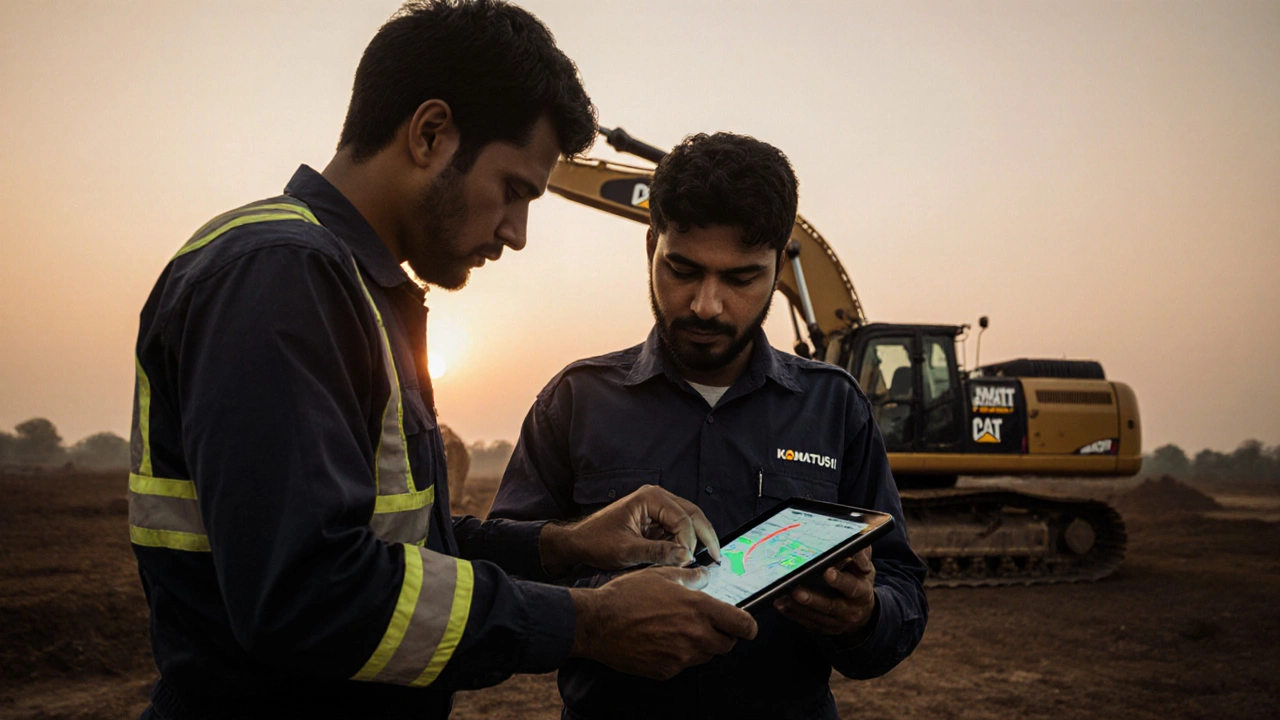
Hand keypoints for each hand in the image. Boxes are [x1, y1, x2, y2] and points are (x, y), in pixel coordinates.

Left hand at [541, 485, 720, 574]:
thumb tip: (686, 556)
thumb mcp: (627, 550)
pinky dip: (686, 542)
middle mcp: (656, 498)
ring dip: (698, 539)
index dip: (689, 542)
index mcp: (649, 497)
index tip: (689, 562)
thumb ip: (657, 553)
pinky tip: (690, 557)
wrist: (578, 543)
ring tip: (708, 559)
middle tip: (717, 557)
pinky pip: (678, 528)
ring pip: (689, 520)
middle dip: (705, 536)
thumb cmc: (596, 542)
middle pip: (692, 514)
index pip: (681, 518)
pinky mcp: (656, 520)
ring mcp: (657, 508)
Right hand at [570, 565, 756, 679]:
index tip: (745, 625)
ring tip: (677, 629)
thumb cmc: (626, 596)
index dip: (748, 626)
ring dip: (700, 645)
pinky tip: (661, 640)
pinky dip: (678, 655)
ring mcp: (681, 657)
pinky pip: (683, 665)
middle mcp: (694, 635)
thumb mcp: (660, 575)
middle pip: (727, 645)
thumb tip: (706, 576)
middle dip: (722, 635)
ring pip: (705, 656)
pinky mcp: (666, 671)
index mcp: (698, 609)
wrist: (597, 623)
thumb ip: (690, 576)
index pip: (743, 625)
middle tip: (706, 624)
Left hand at [774, 547, 876, 637]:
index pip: (852, 587)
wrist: (862, 609)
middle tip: (795, 591)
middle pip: (831, 606)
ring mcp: (838, 622)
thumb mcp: (865, 566)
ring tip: (781, 598)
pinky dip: (793, 614)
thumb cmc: (859, 579)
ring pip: (817, 617)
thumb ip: (861, 554)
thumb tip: (854, 542)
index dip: (840, 581)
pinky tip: (781, 605)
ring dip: (798, 608)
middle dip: (813, 599)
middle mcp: (851, 610)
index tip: (827, 571)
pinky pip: (808, 623)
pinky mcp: (825, 628)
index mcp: (862, 593)